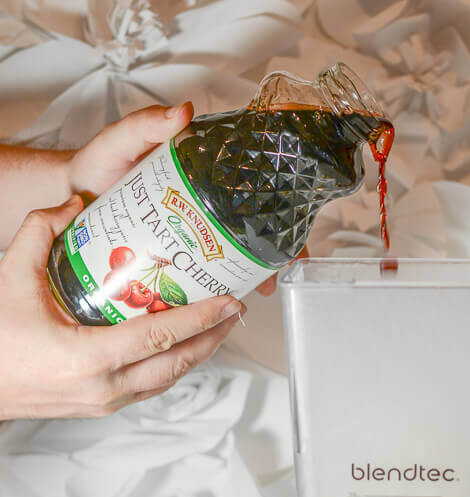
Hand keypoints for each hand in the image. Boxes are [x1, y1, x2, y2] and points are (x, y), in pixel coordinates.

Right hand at [0, 196, 244, 418]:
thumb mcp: (11, 278)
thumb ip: (39, 232)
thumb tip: (74, 203)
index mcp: (89, 359)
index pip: (160, 338)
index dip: (200, 319)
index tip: (226, 302)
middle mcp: (105, 388)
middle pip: (177, 363)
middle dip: (212, 336)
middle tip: (233, 309)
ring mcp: (107, 403)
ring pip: (168, 379)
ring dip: (197, 354)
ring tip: (217, 326)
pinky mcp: (104, 408)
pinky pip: (151, 386)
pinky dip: (172, 365)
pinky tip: (182, 346)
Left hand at [66, 102, 285, 296]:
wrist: (70, 198)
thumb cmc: (96, 166)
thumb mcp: (121, 141)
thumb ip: (146, 125)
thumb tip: (182, 112)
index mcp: (203, 175)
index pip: (255, 192)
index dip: (280, 216)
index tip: (291, 240)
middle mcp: (203, 206)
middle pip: (252, 232)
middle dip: (269, 257)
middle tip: (270, 277)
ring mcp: (190, 234)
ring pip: (231, 258)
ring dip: (246, 277)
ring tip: (253, 292)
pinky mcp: (174, 258)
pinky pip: (202, 275)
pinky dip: (214, 290)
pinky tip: (220, 302)